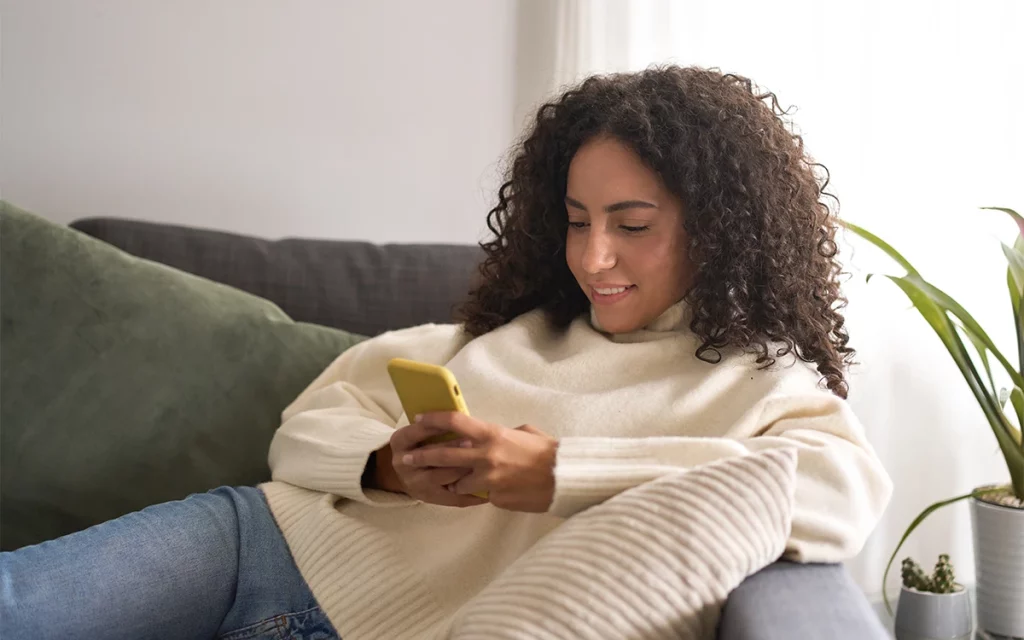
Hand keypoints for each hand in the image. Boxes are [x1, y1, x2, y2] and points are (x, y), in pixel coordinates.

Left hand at [401, 412, 558, 512]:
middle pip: (442, 455)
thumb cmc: (548, 452)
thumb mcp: (523, 433)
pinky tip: (484, 491)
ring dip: (451, 481)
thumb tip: (491, 435)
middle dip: (421, 457)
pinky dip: (478, 493)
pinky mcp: (494, 498)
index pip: (453, 421)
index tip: (418, 420)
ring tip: (446, 481)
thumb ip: (501, 434)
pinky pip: (479, 495)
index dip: (432, 419)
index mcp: (492, 434)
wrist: (564, 478)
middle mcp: (485, 455)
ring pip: (456, 481)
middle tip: (407, 460)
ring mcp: (488, 479)